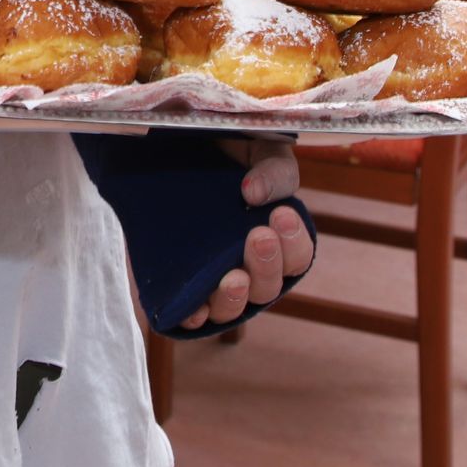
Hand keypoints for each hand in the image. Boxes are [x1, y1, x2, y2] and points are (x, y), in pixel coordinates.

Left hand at [177, 138, 313, 328]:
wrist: (169, 150)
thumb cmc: (225, 156)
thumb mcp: (259, 149)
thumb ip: (273, 169)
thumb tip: (255, 194)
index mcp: (274, 240)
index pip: (296, 258)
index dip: (295, 243)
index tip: (281, 214)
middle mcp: (246, 267)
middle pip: (268, 287)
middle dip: (267, 265)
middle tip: (258, 235)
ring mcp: (211, 282)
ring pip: (231, 308)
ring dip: (236, 297)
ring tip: (234, 277)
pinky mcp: (177, 289)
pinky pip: (188, 317)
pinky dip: (194, 318)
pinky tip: (195, 309)